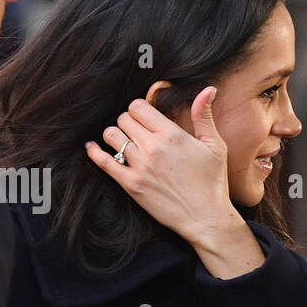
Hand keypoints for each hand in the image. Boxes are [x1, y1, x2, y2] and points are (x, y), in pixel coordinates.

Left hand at [86, 88, 265, 276]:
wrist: (205, 218)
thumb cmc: (212, 182)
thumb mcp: (215, 146)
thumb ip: (204, 115)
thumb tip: (208, 89)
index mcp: (172, 134)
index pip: (138, 106)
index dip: (138, 109)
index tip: (143, 117)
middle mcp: (153, 147)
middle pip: (123, 119)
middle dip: (127, 122)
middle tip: (135, 132)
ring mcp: (140, 166)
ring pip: (111, 135)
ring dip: (115, 135)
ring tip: (122, 142)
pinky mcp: (130, 184)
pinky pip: (104, 161)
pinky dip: (94, 152)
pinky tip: (92, 147)